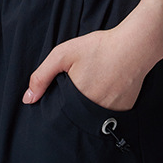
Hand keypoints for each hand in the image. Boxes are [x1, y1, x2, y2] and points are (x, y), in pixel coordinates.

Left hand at [22, 27, 150, 111]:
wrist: (135, 46)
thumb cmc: (99, 47)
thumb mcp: (63, 54)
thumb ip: (42, 76)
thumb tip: (27, 99)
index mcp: (76, 101)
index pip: (60, 115)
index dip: (59, 104)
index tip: (65, 91)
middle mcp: (94, 112)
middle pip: (76, 116)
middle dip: (75, 104)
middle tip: (84, 82)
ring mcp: (112, 113)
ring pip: (93, 116)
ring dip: (91, 105)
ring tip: (97, 83)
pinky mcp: (125, 110)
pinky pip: (110, 113)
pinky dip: (107, 103)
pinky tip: (109, 85)